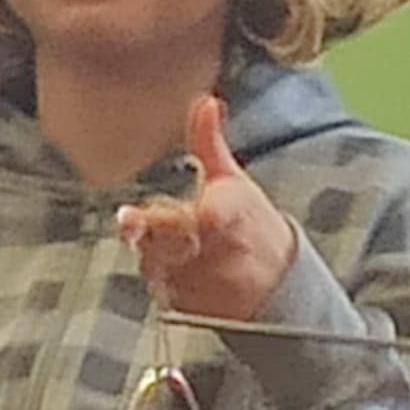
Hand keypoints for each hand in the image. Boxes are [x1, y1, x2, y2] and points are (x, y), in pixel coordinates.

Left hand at [115, 95, 301, 327]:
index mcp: (230, 214)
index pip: (209, 216)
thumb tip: (205, 101)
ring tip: (171, 248)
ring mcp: (208, 283)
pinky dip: (163, 281)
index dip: (186, 215)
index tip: (154, 215)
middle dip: (149, 228)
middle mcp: (220, 251)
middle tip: (129, 221)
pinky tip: (175, 272)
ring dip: (154, 255)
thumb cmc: (249, 224)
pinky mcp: (197, 308)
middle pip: (171, 240)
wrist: (279, 286)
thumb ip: (208, 143)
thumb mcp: (231, 180)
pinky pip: (164, 292)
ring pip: (158, 264)